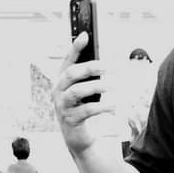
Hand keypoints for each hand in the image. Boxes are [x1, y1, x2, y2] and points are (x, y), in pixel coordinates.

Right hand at [53, 32, 115, 156]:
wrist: (78, 137)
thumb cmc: (84, 109)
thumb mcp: (86, 92)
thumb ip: (90, 78)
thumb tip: (106, 62)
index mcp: (61, 80)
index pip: (67, 60)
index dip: (75, 47)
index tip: (86, 35)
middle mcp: (58, 90)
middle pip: (72, 73)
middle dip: (91, 67)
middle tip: (109, 66)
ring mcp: (62, 105)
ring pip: (78, 91)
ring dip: (98, 86)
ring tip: (114, 85)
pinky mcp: (71, 119)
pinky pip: (87, 110)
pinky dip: (103, 107)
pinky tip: (114, 105)